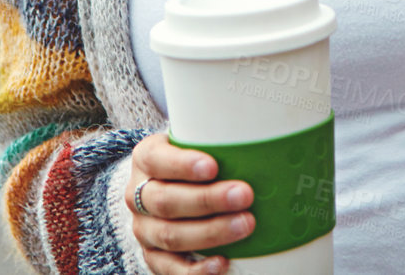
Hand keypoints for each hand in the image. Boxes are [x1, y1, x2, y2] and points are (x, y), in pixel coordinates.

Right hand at [125, 132, 253, 273]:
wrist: (168, 185)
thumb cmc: (193, 158)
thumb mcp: (197, 141)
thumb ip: (218, 141)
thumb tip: (266, 142)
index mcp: (146, 159)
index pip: (158, 160)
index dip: (183, 165)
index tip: (213, 166)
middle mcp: (138, 195)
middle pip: (167, 201)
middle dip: (207, 200)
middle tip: (244, 195)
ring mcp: (143, 228)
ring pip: (170, 235)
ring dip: (210, 233)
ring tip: (245, 225)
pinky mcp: (152, 256)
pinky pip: (169, 268)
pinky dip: (195, 270)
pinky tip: (222, 262)